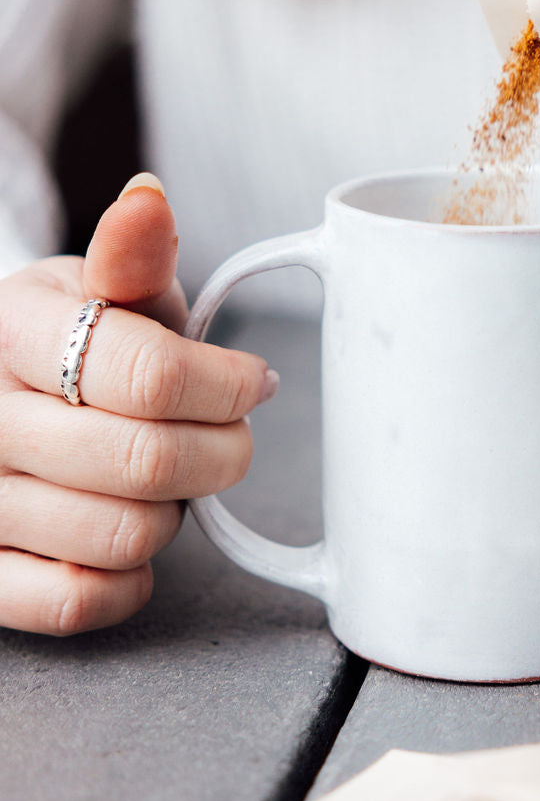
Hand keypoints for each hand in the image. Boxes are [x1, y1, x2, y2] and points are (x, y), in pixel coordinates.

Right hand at [0, 176, 275, 634]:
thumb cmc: (69, 348)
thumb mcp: (99, 291)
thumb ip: (132, 258)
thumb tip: (147, 200)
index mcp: (10, 329)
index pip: (149, 373)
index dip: (227, 385)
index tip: (254, 382)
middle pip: (146, 460)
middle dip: (220, 453)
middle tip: (230, 438)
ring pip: (120, 535)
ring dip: (172, 515)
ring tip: (166, 481)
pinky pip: (77, 600)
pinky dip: (129, 579)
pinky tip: (132, 538)